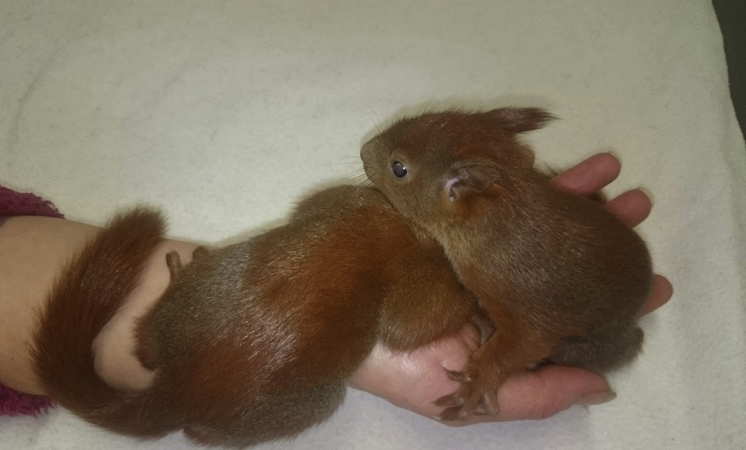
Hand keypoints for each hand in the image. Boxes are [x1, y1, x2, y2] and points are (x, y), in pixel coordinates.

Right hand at [347, 153, 672, 423]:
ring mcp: (473, 242)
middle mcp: (493, 280)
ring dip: (576, 197)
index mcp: (501, 323)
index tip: (653, 284)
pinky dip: (528, 177)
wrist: (332, 305)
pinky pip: (497, 190)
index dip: (610, 298)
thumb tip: (603, 386)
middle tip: (639, 211)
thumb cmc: (394, 360)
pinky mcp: (453, 211)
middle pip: (556, 255)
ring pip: (534, 217)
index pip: (566, 310)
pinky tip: (556, 163)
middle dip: (601, 235)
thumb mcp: (458, 396)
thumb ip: (531, 393)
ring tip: (617, 181)